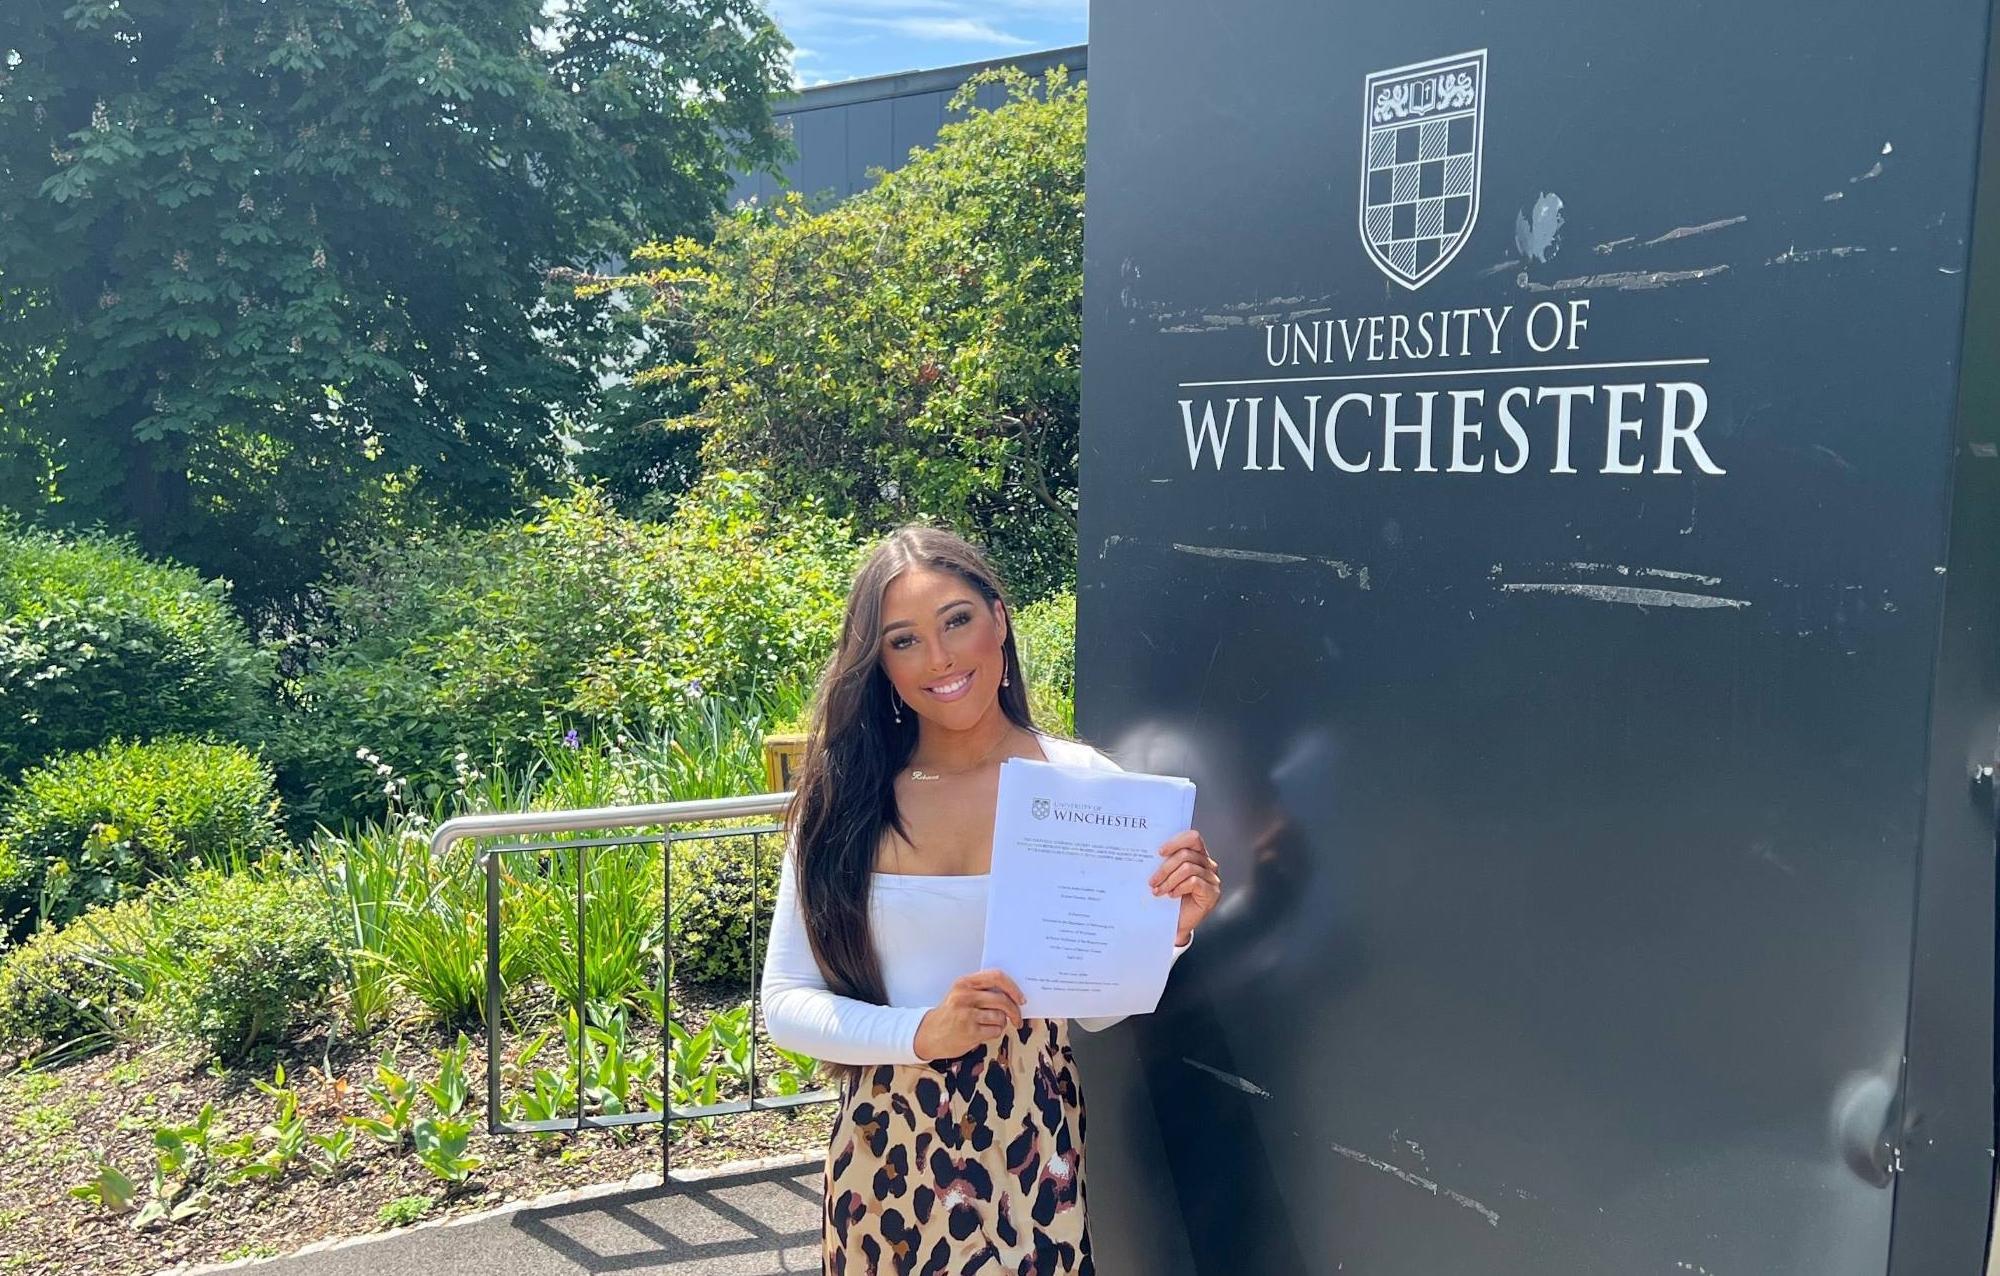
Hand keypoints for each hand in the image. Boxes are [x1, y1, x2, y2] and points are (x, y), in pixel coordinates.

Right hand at [913, 969, 1025, 1059]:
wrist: (928, 1035)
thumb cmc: (949, 1014)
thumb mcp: (960, 994)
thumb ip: (982, 990)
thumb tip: (1012, 993)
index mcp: (964, 983)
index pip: (996, 976)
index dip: (1013, 987)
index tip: (1021, 997)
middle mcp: (965, 996)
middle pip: (1002, 999)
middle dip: (1015, 1011)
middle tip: (1017, 1018)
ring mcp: (967, 1014)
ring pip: (1000, 1017)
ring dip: (1001, 1023)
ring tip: (990, 1025)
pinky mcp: (970, 1032)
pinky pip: (995, 1030)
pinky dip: (994, 1032)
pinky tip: (983, 1032)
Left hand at [1151, 830, 1221, 945]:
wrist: (1176, 924)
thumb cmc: (1170, 898)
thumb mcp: (1167, 877)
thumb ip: (1165, 862)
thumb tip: (1149, 852)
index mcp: (1198, 855)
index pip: (1193, 838)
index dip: (1176, 841)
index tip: (1159, 852)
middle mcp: (1208, 865)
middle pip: (1186, 854)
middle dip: (1165, 867)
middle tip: (1152, 881)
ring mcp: (1212, 879)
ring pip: (1188, 868)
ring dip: (1168, 880)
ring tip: (1157, 891)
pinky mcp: (1213, 893)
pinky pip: (1194, 882)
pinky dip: (1179, 888)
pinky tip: (1171, 895)